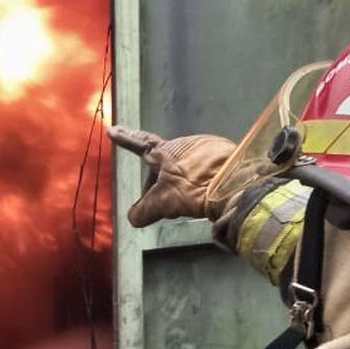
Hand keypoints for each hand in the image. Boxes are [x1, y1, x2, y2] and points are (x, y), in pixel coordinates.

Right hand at [107, 125, 236, 227]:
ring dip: (180, 183)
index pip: (140, 144)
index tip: (114, 131)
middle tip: (159, 206)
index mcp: (166, 151)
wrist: (235, 184)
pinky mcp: (225, 155)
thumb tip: (132, 218)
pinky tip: (203, 196)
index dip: (126, 139)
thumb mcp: (163, 202)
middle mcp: (185, 144)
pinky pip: (204, 168)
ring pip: (185, 167)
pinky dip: (200, 181)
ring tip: (187, 202)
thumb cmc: (194, 187)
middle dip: (158, 183)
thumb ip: (144, 210)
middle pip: (164, 165)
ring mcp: (206, 147)